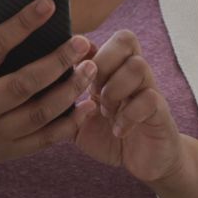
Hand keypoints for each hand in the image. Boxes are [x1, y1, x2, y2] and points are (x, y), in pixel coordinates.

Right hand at [0, 0, 98, 197]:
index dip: (21, 24)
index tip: (48, 4)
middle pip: (23, 84)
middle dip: (57, 61)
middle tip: (82, 42)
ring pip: (39, 113)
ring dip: (69, 91)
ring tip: (90, 68)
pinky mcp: (8, 152)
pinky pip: (45, 139)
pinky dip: (70, 124)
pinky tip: (88, 105)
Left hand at [72, 30, 185, 183]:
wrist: (145, 162)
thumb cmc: (110, 135)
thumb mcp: (78, 118)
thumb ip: (63, 101)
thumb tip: (37, 83)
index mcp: (113, 69)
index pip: (103, 35)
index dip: (86, 47)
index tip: (75, 70)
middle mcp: (133, 73)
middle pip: (125, 39)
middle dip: (102, 63)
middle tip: (93, 91)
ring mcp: (149, 89)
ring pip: (138, 65)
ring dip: (115, 89)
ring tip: (106, 112)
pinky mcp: (160, 111)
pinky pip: (149, 98)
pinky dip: (128, 115)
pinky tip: (119, 130)